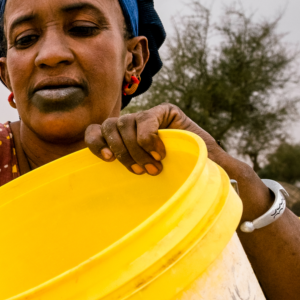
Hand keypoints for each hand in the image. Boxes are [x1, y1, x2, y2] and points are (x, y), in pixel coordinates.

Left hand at [83, 103, 224, 174]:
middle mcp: (130, 124)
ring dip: (136, 148)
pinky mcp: (165, 111)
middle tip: (140, 172)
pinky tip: (160, 153)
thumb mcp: (142, 174)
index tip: (107, 159)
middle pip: (109, 127)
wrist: (211, 171)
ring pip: (124, 123)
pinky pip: (146, 120)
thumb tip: (88, 188)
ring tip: (153, 167)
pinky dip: (149, 138)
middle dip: (122, 152)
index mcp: (119, 138)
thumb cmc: (173, 178)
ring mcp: (147, 116)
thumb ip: (121, 169)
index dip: (95, 142)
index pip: (95, 131)